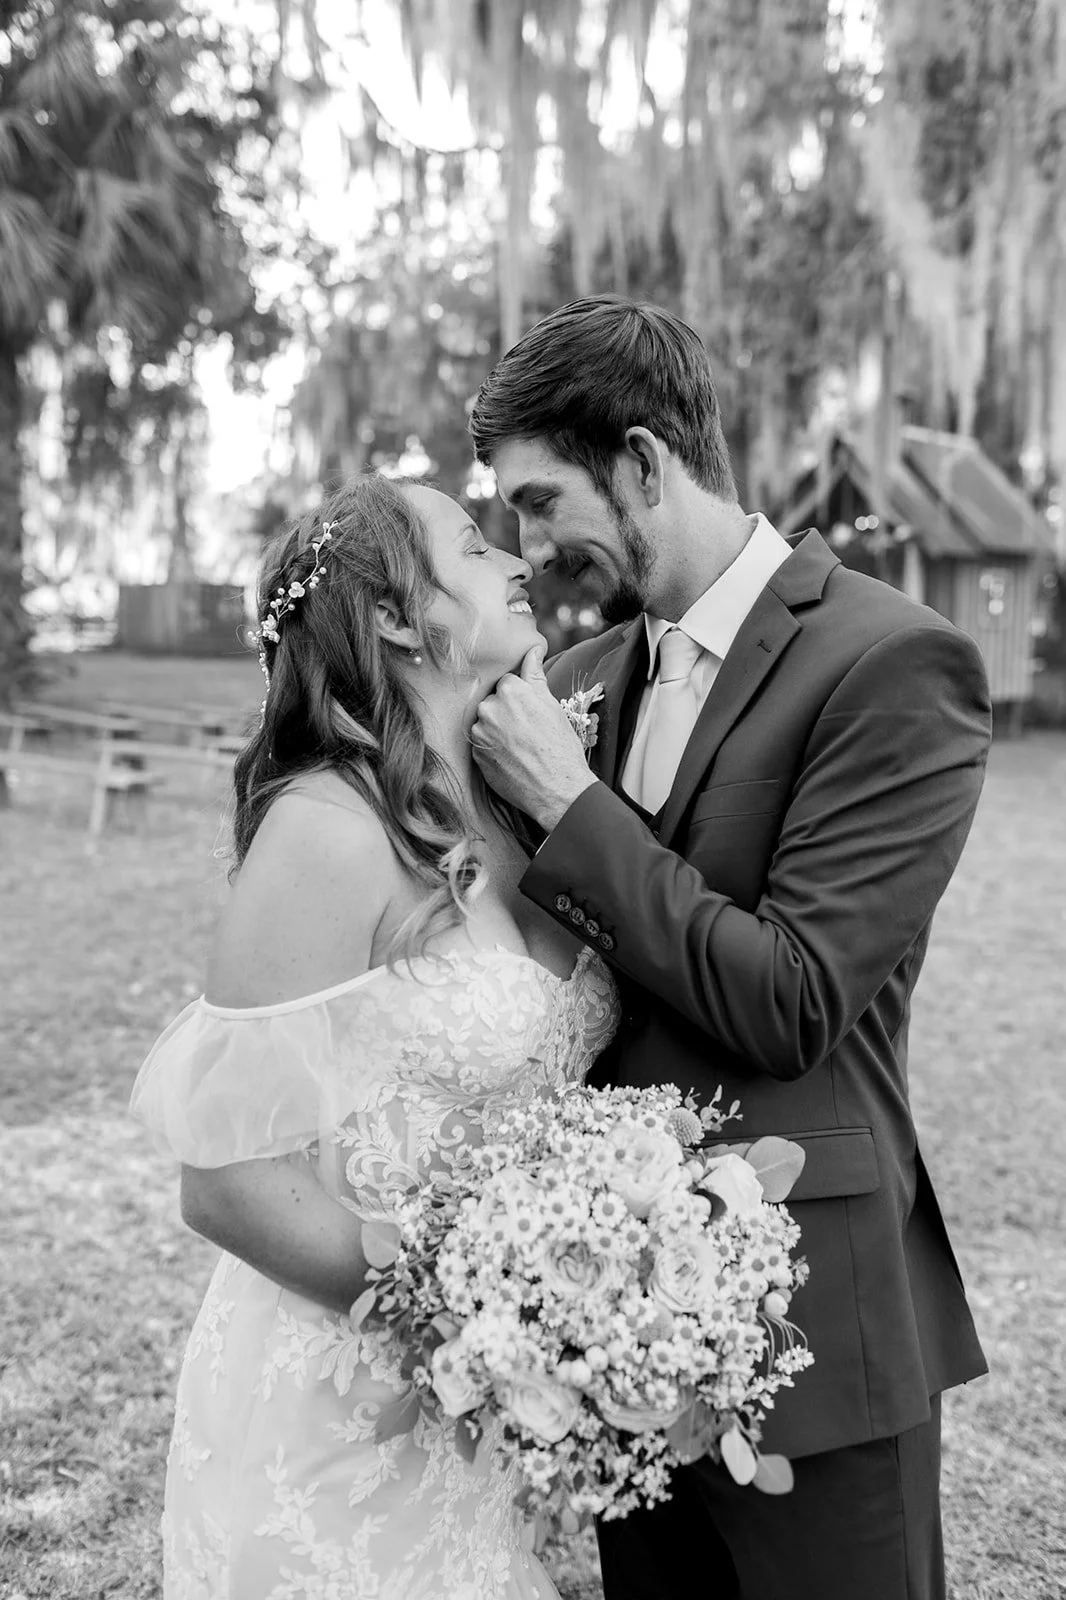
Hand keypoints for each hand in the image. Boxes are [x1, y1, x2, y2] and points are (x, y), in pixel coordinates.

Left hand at [471, 644, 597, 830]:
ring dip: (498, 731)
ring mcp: (479, 732)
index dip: (522, 699)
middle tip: (528, 732)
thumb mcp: (551, 704)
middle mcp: (489, 707)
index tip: (531, 714)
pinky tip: (512, 758)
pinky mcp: (475, 754)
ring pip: (486, 723)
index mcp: (509, 690)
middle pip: (494, 702)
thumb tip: (534, 649)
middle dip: (507, 713)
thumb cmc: (560, 746)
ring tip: (521, 747)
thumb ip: (535, 674)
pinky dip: (493, 749)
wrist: (556, 788)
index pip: (508, 684)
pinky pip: (481, 744)